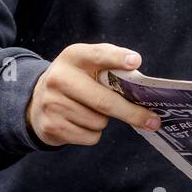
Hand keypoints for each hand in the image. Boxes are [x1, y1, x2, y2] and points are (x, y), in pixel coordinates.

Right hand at [26, 43, 159, 146]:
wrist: (37, 100)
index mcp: (73, 56)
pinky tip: (81, 122)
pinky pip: (90, 137)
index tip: (135, 62)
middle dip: (132, 113)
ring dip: (104, 121)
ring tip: (91, 110)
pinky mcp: (51, 126)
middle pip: (104, 101)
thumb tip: (140, 84)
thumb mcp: (88, 65)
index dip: (117, 58)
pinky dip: (93, 133)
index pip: (98, 54)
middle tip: (154, 121)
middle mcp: (58, 78)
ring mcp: (52, 103)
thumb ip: (112, 66)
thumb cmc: (77, 79)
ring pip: (99, 122)